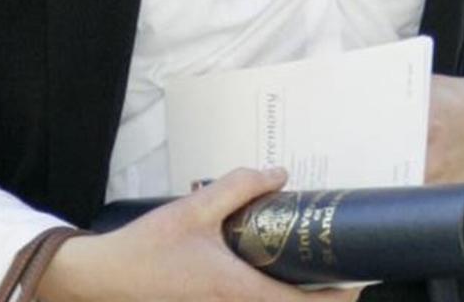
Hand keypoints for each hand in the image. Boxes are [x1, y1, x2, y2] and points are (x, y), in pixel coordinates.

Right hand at [39, 166, 360, 301]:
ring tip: (306, 277)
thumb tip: (279, 175)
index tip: (357, 288)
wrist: (106, 278)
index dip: (331, 300)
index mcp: (235, 290)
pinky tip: (264, 276)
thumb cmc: (150, 246)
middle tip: (338, 277)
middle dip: (316, 301)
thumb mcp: (195, 207)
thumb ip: (239, 188)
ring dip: (288, 300)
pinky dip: (263, 298)